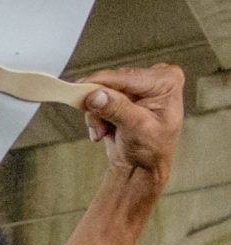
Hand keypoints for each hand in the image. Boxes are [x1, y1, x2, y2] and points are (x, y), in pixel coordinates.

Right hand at [78, 64, 182, 189]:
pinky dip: (97, 116)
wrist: (142, 167)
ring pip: (104, 91)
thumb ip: (116, 109)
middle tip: (99, 128)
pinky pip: (101, 99)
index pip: (127, 77)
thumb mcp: (136, 129)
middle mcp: (155, 77)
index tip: (78, 88)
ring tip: (104, 132)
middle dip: (100, 106)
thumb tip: (95, 95)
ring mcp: (140, 86)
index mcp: (167, 80)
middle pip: (114, 82)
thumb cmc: (150, 150)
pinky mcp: (126, 95)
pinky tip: (105, 130)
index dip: (101, 83)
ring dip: (97, 114)